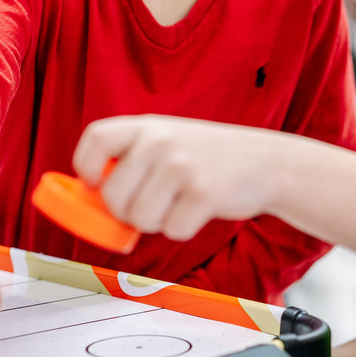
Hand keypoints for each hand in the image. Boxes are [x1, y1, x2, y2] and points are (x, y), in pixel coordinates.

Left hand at [73, 115, 283, 240]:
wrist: (268, 162)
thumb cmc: (211, 158)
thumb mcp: (171, 142)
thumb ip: (134, 160)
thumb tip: (89, 199)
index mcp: (149, 127)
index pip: (95, 140)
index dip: (87, 168)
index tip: (97, 184)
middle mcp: (162, 142)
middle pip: (113, 195)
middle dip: (126, 213)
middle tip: (148, 208)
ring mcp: (183, 167)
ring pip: (141, 218)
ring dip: (157, 223)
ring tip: (179, 204)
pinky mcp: (204, 194)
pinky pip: (173, 229)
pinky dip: (183, 229)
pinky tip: (200, 210)